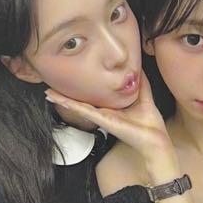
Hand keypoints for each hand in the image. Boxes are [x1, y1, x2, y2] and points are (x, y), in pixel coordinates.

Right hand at [44, 73, 174, 166]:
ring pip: (77, 106)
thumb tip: (137, 65)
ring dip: (61, 99)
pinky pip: (83, 110)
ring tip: (48, 92)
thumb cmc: (149, 120)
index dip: (81, 87)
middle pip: (80, 101)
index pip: (92, 95)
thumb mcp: (143, 93)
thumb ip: (139, 80)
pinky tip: (58, 99)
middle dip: (66, 94)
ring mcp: (100, 116)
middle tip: (51, 86)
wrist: (154, 138)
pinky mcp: (102, 120)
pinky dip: (69, 104)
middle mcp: (103, 112)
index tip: (71, 79)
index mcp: (111, 106)